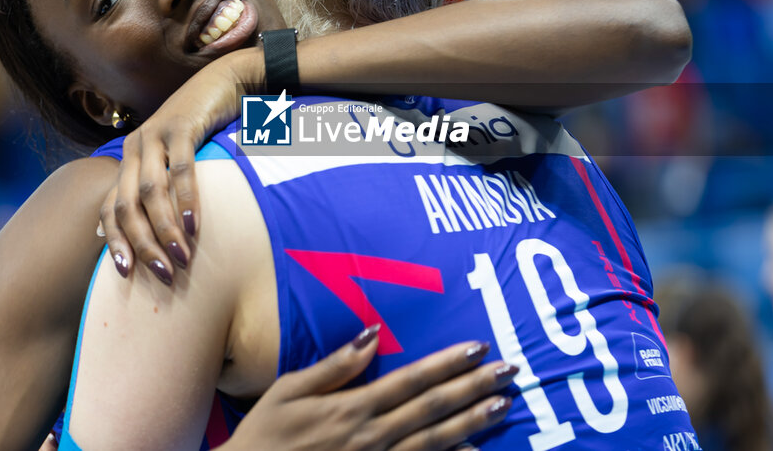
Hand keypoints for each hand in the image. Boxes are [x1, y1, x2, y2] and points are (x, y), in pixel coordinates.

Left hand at [100, 49, 262, 281]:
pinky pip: (180, 169)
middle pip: (125, 205)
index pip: (109, 208)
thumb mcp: (178, 161)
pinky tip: (194, 225)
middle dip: (141, 244)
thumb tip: (155, 234)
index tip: (126, 275)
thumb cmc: (207, 130)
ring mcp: (155, 134)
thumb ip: (164, 189)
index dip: (115, 242)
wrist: (226, 81)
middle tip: (162, 274)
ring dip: (163, 228)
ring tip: (181, 257)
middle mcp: (134, 148)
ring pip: (149, 191)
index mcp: (129, 159)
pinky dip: (185, 199)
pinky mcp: (181, 125)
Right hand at [221, 325, 516, 450]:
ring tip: (503, 406)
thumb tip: (371, 333)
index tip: (477, 347)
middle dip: (474, 387)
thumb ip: (334, 365)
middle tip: (509, 371)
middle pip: (433, 408)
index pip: (411, 379)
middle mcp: (371, 436)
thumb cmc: (263, 435)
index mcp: (352, 407)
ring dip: (473, 422)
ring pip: (436, 442)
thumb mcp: (288, 390)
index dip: (447, 362)